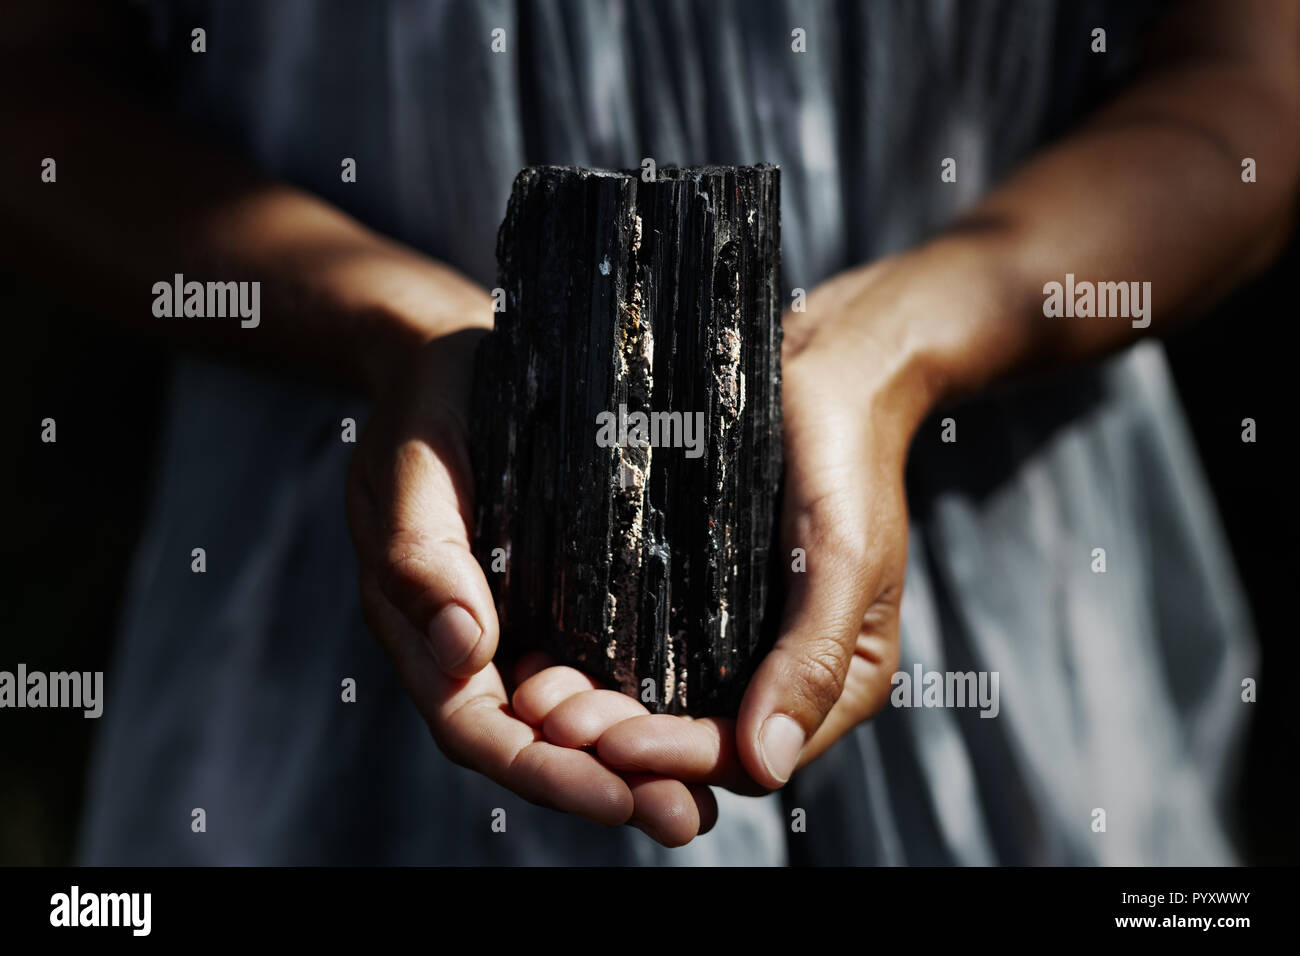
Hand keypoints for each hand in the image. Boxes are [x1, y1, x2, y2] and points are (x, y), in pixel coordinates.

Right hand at [345, 279, 718, 844]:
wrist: (453, 361)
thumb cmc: (426, 409)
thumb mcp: (409, 469)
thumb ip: (422, 557)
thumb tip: (466, 651)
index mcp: (427, 629)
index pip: (479, 726)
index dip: (542, 770)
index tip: (613, 793)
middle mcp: (476, 646)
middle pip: (536, 743)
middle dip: (605, 787)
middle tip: (683, 819)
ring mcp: (524, 627)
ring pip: (575, 718)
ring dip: (634, 764)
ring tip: (703, 797)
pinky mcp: (566, 599)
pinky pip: (603, 666)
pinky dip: (643, 703)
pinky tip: (702, 721)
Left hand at [590, 255, 946, 794]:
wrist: (826, 373)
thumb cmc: (849, 460)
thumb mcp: (846, 559)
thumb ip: (812, 661)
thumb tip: (769, 767)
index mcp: (830, 684)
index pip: (746, 756)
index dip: (678, 758)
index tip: (612, 745)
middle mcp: (778, 673)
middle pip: (692, 739)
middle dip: (621, 740)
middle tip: (550, 721)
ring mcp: (733, 637)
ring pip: (659, 700)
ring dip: (599, 707)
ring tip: (533, 695)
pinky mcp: (692, 596)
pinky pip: (644, 647)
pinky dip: (597, 658)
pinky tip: (544, 651)